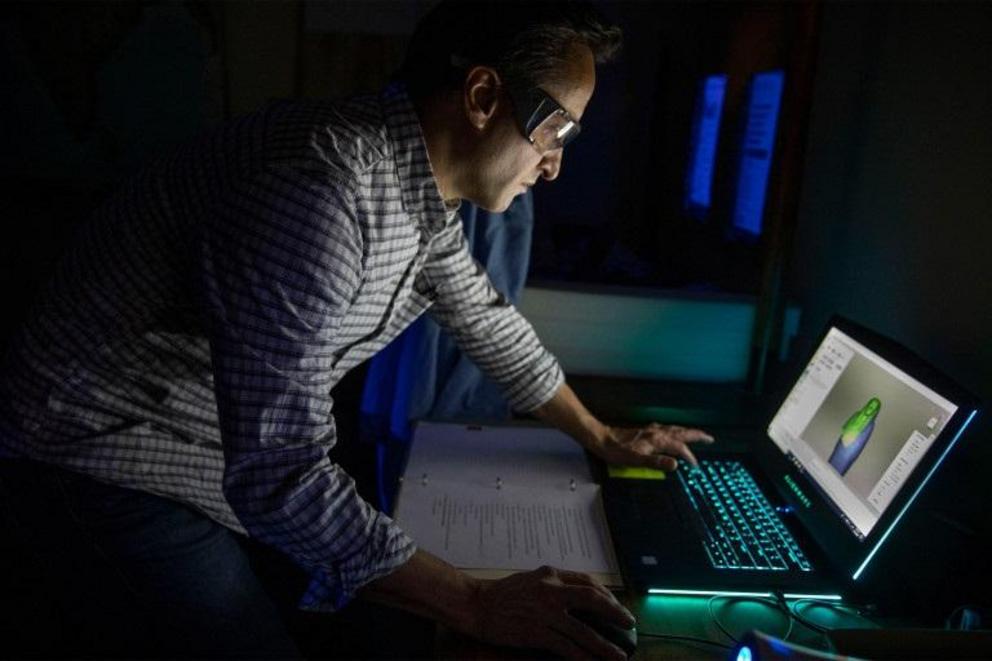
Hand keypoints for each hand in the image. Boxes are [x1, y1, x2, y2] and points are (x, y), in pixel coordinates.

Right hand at [471, 565, 634, 659]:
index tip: (617, 606)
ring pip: (583, 630)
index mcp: (551, 575)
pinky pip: (567, 648)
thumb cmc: (502, 594)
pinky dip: (583, 658)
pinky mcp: (536, 633)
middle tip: (630, 625)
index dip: (607, 595)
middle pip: (592, 599)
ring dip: (604, 646)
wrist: (476, 604)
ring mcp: (544, 612)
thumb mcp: (531, 580)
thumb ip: (553, 585)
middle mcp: (550, 590)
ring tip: (619, 656)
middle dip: (615, 613)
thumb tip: (577, 597)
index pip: (587, 581)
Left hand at [593, 422, 713, 470]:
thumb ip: (657, 462)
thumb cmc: (617, 451)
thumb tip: (676, 464)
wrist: (602, 439)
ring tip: (697, 435)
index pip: (680, 447)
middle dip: (697, 435)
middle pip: (681, 432)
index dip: (689, 457)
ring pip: (675, 429)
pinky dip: (676, 431)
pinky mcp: (646, 431)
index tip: (695, 466)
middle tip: (709, 438)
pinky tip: (673, 433)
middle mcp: (657, 432)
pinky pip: (667, 429)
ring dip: (688, 432)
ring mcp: (651, 430)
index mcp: (657, 440)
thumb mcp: (636, 460)